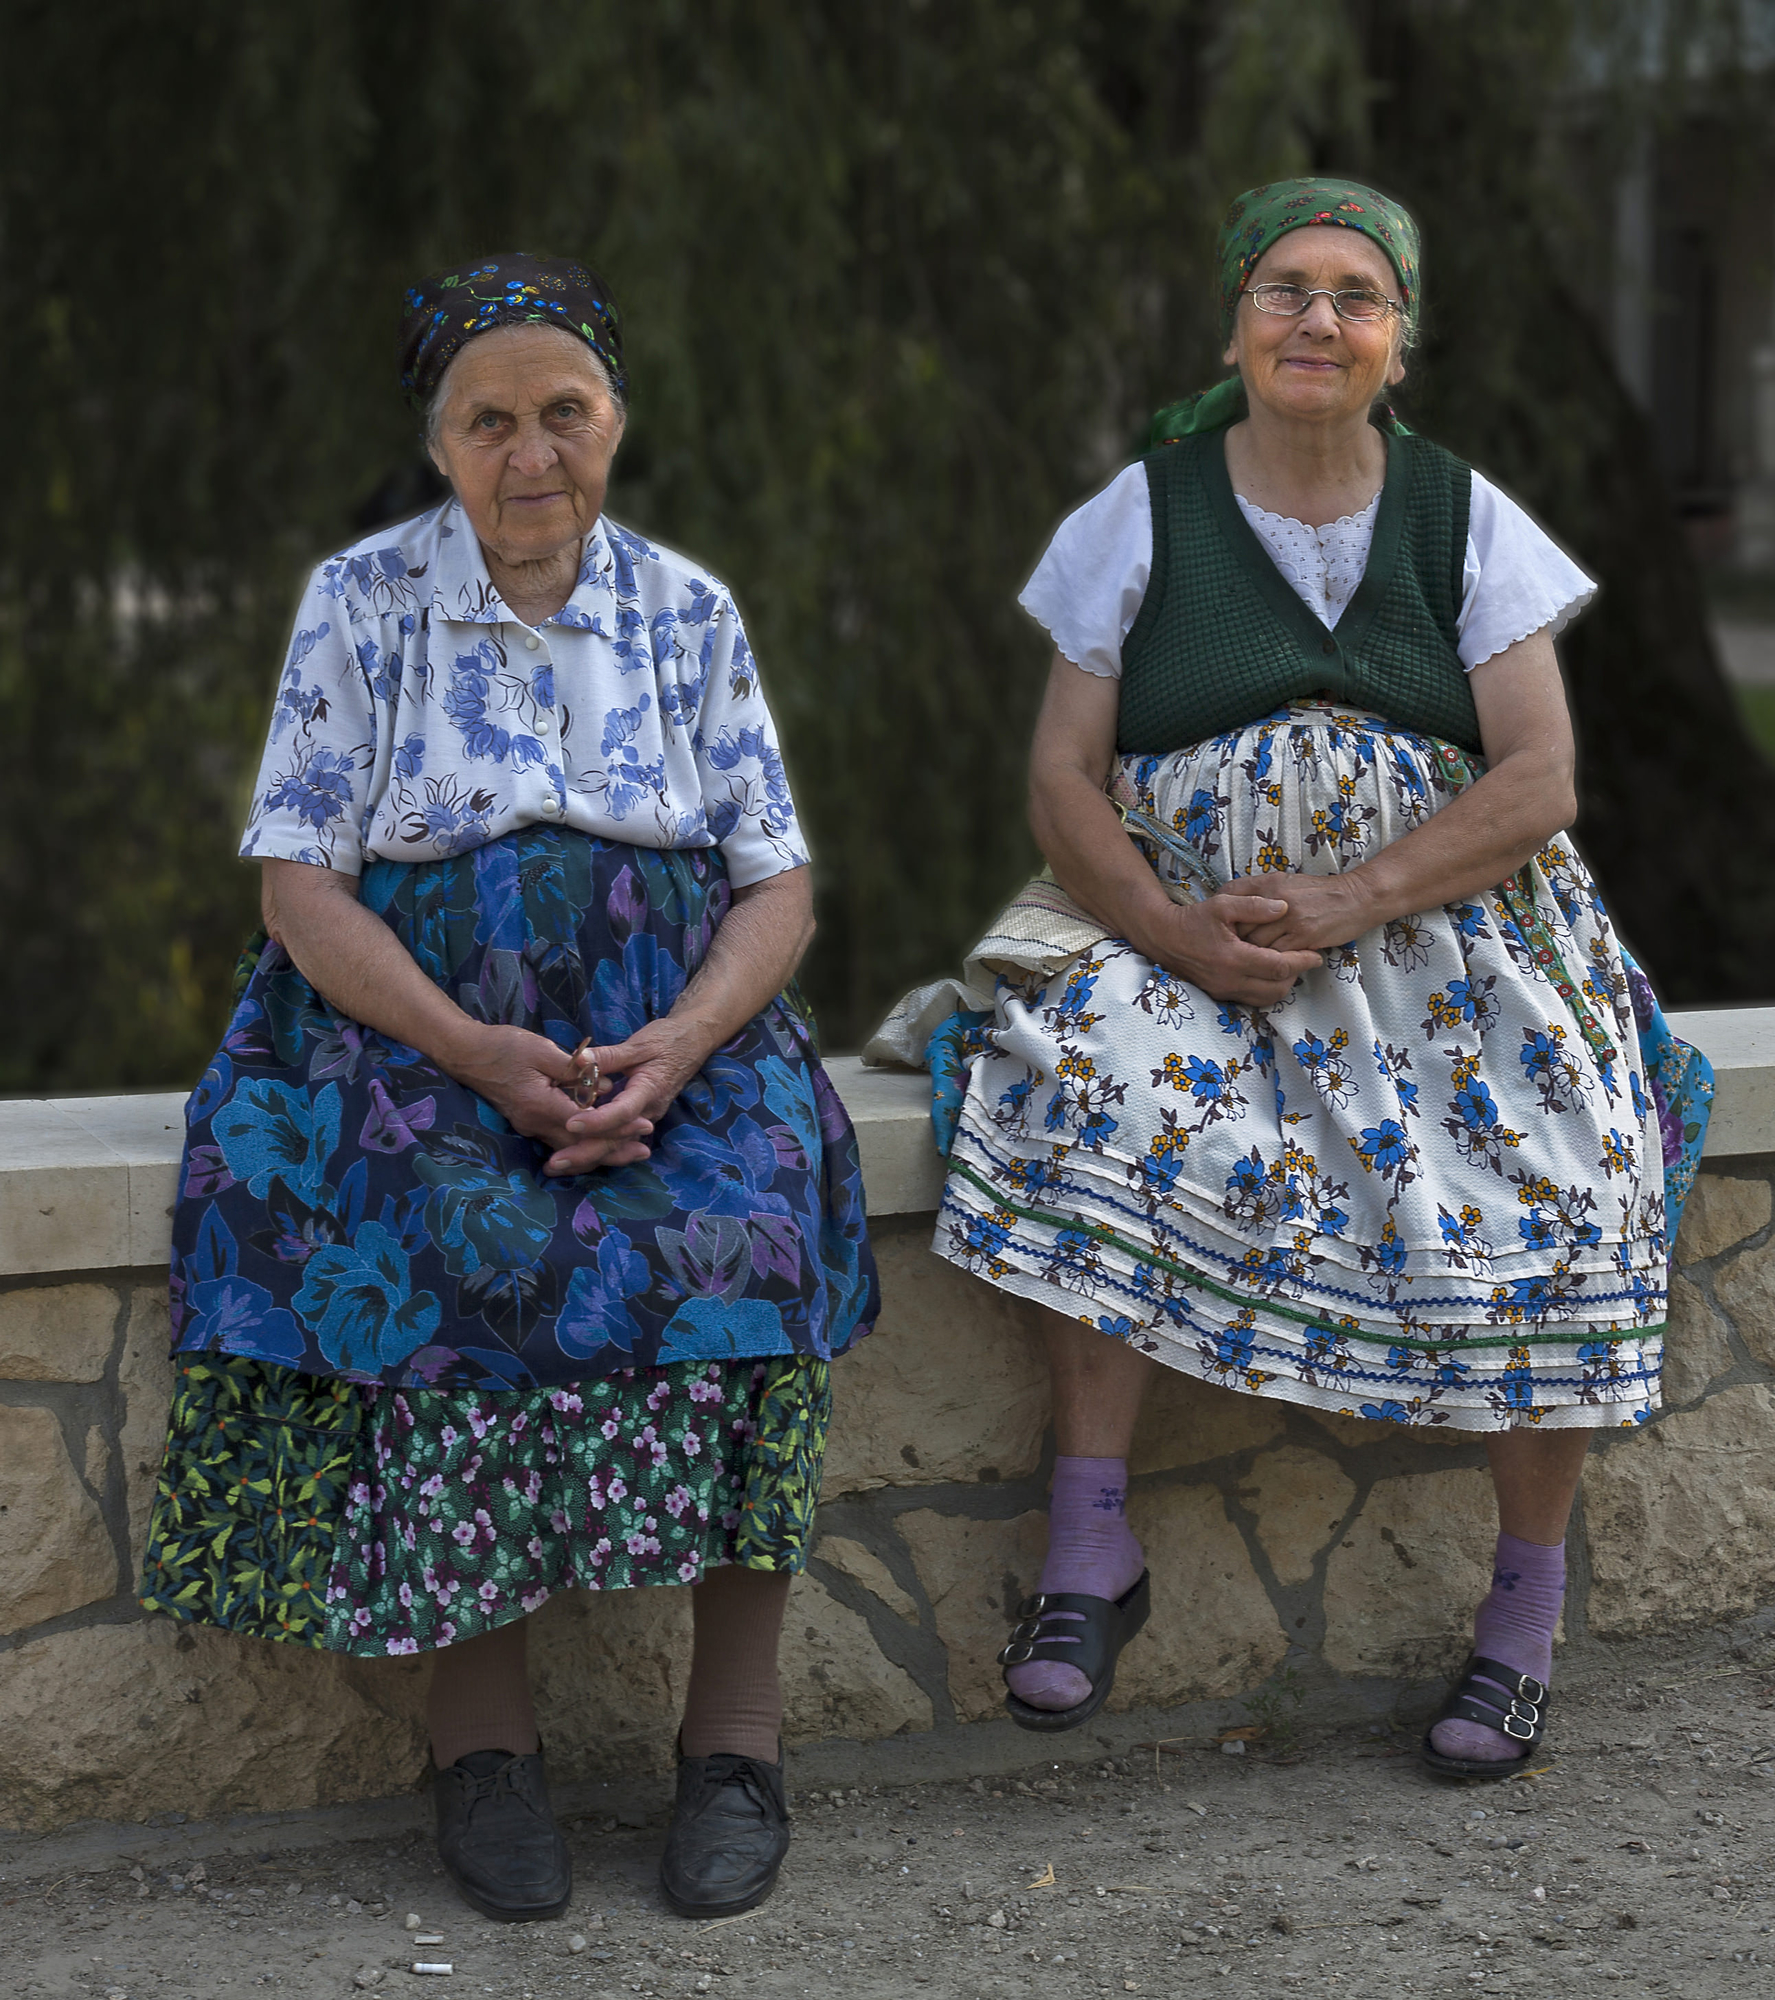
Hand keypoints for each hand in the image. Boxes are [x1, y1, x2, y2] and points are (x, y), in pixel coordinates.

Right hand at [441, 1023, 635, 1169]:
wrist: (465, 1053)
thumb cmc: (503, 1046)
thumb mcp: (541, 1050)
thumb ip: (573, 1070)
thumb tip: (604, 1088)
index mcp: (541, 1106)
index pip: (588, 1125)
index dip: (618, 1128)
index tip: (644, 1125)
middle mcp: (535, 1124)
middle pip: (580, 1146)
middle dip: (614, 1150)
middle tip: (644, 1151)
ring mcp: (530, 1126)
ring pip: (570, 1148)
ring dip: (600, 1151)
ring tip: (629, 1153)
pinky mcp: (528, 1122)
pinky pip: (560, 1140)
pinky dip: (583, 1144)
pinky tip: (600, 1143)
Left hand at [548, 1016, 712, 1176]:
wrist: (694, 1043)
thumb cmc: (667, 1040)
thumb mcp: (638, 1043)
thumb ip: (608, 1056)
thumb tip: (578, 1061)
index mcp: (649, 1090)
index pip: (622, 1112)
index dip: (597, 1121)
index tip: (570, 1123)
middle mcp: (649, 1111)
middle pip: (617, 1140)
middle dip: (586, 1153)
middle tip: (555, 1163)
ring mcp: (645, 1118)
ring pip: (616, 1144)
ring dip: (587, 1155)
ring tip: (557, 1165)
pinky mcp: (639, 1118)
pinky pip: (617, 1138)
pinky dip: (595, 1146)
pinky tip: (573, 1154)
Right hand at [1136, 888, 1324, 1007]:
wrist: (1164, 938)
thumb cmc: (1193, 919)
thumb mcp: (1222, 904)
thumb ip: (1254, 905)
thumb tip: (1284, 907)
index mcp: (1234, 958)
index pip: (1279, 966)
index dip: (1301, 961)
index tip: (1316, 955)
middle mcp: (1230, 980)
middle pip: (1277, 988)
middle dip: (1296, 975)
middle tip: (1305, 960)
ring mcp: (1224, 990)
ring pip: (1266, 998)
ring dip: (1282, 985)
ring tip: (1289, 967)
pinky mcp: (1219, 995)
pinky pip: (1252, 999)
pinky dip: (1266, 989)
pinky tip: (1269, 974)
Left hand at [1222, 871, 1374, 954]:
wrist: (1356, 897)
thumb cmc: (1318, 893)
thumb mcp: (1286, 882)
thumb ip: (1260, 891)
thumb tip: (1232, 904)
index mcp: (1269, 882)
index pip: (1230, 895)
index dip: (1222, 914)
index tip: (1220, 926)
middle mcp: (1275, 898)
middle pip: (1239, 925)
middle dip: (1233, 939)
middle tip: (1230, 950)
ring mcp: (1289, 918)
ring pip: (1255, 943)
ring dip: (1251, 954)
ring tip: (1249, 961)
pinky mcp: (1303, 936)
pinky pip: (1276, 954)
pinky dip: (1271, 961)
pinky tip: (1270, 964)